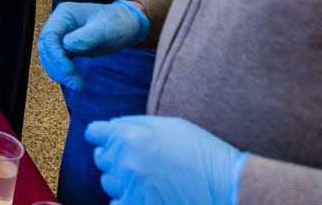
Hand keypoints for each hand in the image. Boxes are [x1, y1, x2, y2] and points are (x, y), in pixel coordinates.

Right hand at [37, 0, 149, 89]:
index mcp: (65, 14)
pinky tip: (75, 81)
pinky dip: (64, 74)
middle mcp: (60, 25)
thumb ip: (88, 36)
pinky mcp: (67, 48)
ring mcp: (62, 36)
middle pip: (46, 49)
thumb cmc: (118, 23)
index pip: (49, 35)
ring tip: (77, 84)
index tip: (68, 69)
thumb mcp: (106, 28)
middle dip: (57, 67)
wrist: (127, 26)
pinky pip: (58, 62)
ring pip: (49, 58)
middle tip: (74, 81)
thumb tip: (68, 46)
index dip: (55, 54)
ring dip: (60, 74)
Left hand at [85, 116, 247, 204]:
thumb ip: (134, 124)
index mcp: (129, 135)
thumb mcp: (167, 125)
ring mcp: (130, 186)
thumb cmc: (200, 151)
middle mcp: (125, 160)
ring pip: (109, 182)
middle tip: (139, 162)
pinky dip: (126, 200)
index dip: (102, 136)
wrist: (227, 183)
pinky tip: (144, 195)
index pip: (95, 132)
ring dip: (122, 181)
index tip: (107, 140)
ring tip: (147, 180)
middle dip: (115, 158)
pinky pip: (117, 203)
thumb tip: (111, 126)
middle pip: (102, 158)